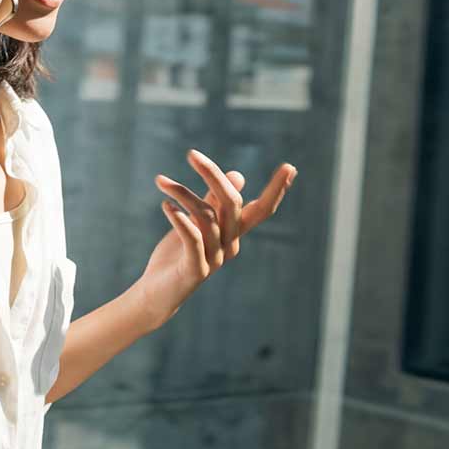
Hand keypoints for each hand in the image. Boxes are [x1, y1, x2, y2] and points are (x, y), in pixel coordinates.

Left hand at [133, 151, 296, 324]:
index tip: (290, 167)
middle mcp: (230, 245)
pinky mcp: (195, 270)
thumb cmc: (177, 255)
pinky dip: (179, 219)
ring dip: (182, 194)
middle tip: (192, 154)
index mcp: (234, 234)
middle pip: (230, 204)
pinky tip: (166, 205)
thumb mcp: (196, 224)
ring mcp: (214, 259)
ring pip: (206, 216)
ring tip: (160, 181)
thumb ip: (213, 202)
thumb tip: (238, 175)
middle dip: (213, 175)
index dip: (276, 190)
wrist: (157, 294)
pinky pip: (192, 239)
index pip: (262, 210)